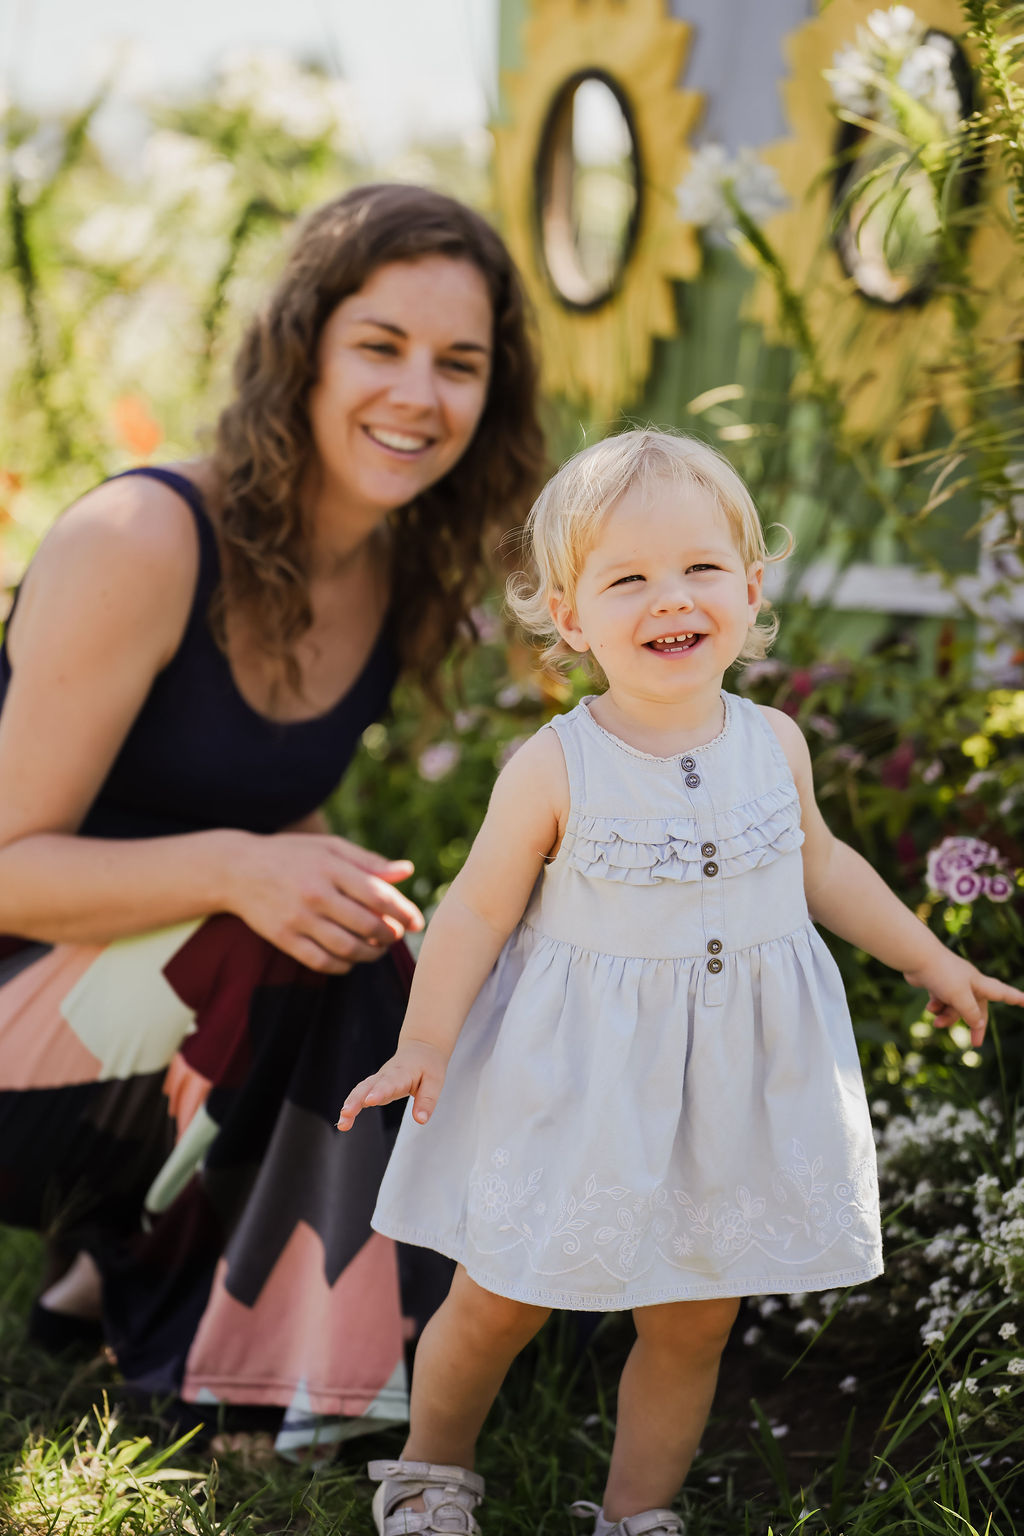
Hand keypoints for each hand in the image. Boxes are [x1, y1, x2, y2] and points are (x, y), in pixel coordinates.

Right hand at [227, 831, 423, 973]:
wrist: (238, 869)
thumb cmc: (293, 855)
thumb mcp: (330, 848)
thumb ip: (368, 861)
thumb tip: (407, 871)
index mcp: (331, 867)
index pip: (379, 895)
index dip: (404, 912)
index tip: (416, 923)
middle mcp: (315, 894)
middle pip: (367, 924)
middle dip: (390, 935)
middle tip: (396, 935)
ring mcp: (298, 919)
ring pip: (348, 948)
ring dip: (371, 954)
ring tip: (377, 948)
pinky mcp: (284, 938)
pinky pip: (322, 962)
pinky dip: (343, 966)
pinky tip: (351, 959)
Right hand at [337, 1039, 446, 1128]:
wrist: (421, 1048)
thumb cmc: (428, 1065)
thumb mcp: (435, 1082)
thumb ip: (427, 1101)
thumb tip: (421, 1120)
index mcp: (402, 1073)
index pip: (389, 1083)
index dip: (379, 1092)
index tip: (370, 1101)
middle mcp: (386, 1075)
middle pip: (368, 1086)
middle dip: (355, 1100)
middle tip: (346, 1114)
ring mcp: (378, 1079)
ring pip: (360, 1089)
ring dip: (350, 1104)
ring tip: (342, 1123)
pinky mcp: (375, 1084)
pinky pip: (360, 1093)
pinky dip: (351, 1104)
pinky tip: (344, 1119)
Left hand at [904, 950, 1023, 1047]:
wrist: (916, 957)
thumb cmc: (942, 974)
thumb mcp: (959, 997)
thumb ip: (970, 1013)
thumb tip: (978, 1024)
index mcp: (979, 984)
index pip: (1003, 993)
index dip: (1016, 999)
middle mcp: (968, 983)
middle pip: (977, 1008)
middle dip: (975, 1025)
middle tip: (975, 1044)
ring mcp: (952, 982)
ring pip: (956, 1007)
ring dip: (947, 1017)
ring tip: (936, 1023)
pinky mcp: (937, 983)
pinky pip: (942, 1001)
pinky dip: (937, 1007)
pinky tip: (930, 1008)